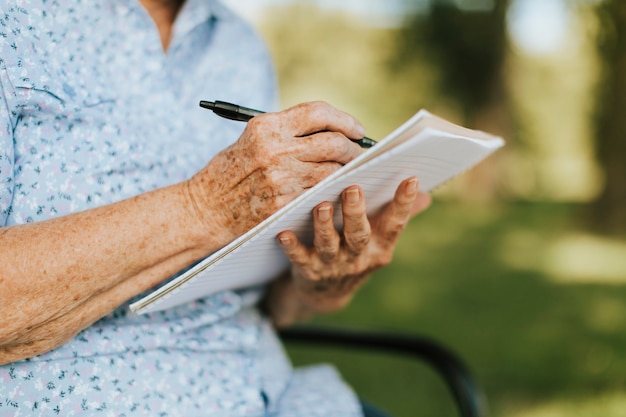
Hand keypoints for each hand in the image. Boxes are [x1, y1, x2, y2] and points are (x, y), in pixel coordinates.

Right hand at [185, 101, 364, 246]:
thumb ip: (289, 131)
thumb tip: (332, 129)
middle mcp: (275, 150)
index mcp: (266, 126)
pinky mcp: (284, 204)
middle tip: (358, 153)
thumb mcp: (252, 139)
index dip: (345, 120)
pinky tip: (333, 190)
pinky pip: (321, 194)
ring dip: (346, 171)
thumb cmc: (230, 172)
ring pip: (332, 171)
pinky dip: (331, 190)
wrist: (206, 208)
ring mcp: (280, 179)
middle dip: (353, 148)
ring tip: (347, 172)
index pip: (318, 113)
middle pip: (333, 142)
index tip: (357, 129)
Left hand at [267, 177, 431, 325]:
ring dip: (325, 226)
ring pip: (329, 246)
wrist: (326, 295)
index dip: (403, 203)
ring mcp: (333, 266)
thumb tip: (426, 195)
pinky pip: (299, 259)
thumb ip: (398, 217)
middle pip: (358, 234)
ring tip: (321, 206)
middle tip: (352, 188)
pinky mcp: (309, 272)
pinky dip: (292, 247)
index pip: (395, 224)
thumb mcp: (378, 240)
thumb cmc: (355, 254)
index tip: (410, 179)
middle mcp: (358, 257)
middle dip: (355, 212)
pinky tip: (283, 234)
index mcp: (380, 246)